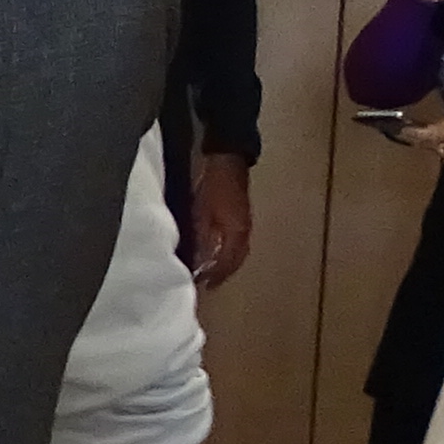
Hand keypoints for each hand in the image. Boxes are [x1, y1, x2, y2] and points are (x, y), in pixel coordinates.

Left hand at [189, 151, 253, 289]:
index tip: (200, 285)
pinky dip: (228, 251)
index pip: (226, 264)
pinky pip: (237, 241)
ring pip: (237, 252)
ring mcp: (245, 224)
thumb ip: (201, 239)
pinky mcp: (241, 216)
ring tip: (211, 273)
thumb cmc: (211, 184)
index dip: (214, 276)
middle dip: (221, 274)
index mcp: (236, 233)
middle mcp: (244, 232)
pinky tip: (216, 252)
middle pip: (235, 261)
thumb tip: (198, 262)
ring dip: (226, 264)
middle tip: (206, 284)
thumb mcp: (201, 212)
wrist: (227, 158)